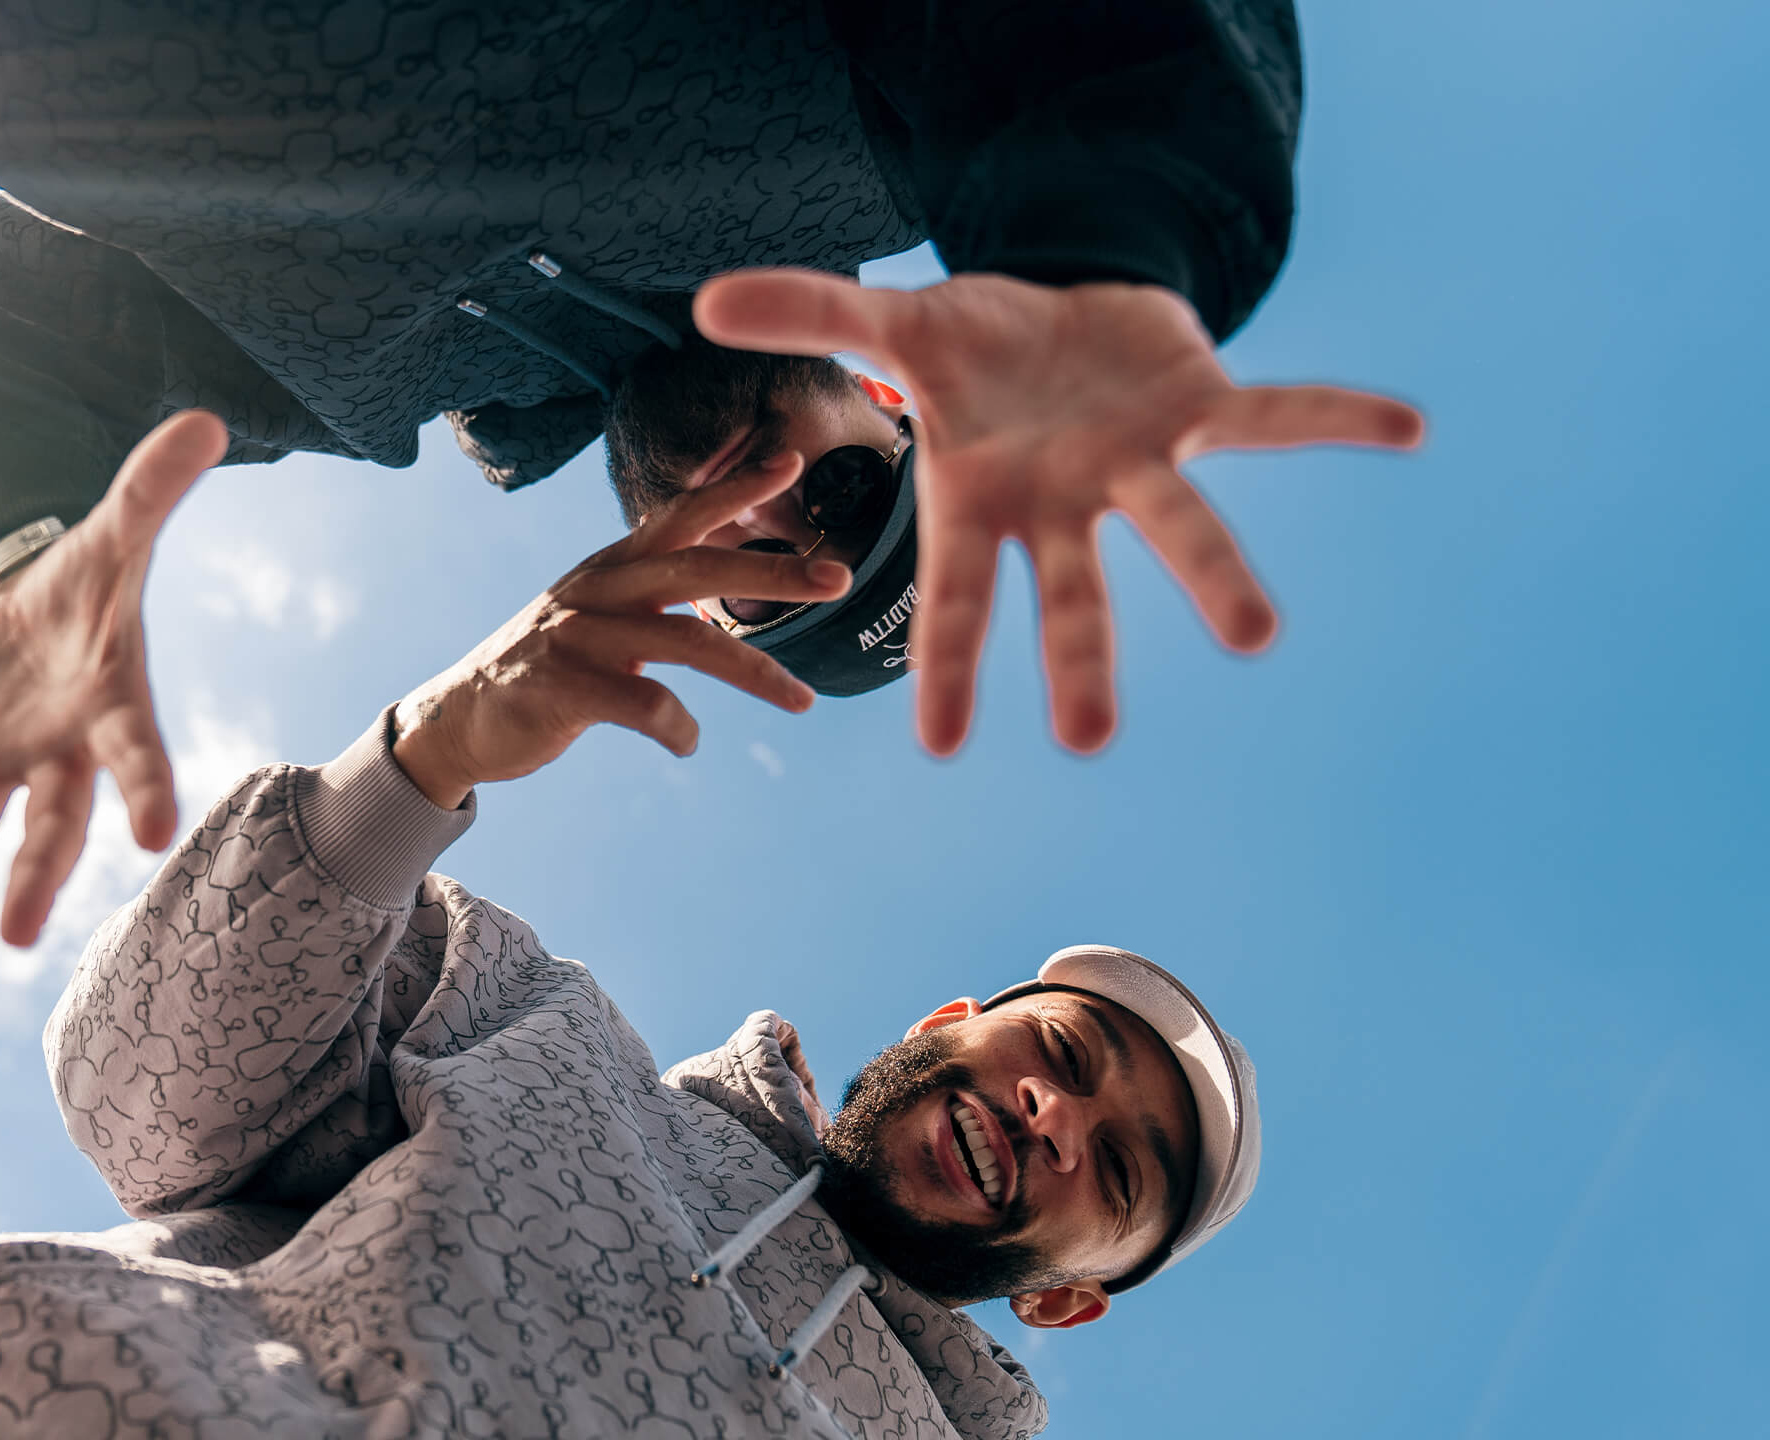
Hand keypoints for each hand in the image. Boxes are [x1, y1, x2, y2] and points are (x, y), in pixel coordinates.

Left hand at [0, 410, 227, 956]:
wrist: (54, 607)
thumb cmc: (99, 581)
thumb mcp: (122, 529)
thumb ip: (155, 487)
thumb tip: (206, 420)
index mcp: (114, 705)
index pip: (136, 751)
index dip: (147, 786)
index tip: (153, 834)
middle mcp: (56, 753)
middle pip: (47, 822)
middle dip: (29, 876)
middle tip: (10, 935)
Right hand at [390, 455, 852, 808]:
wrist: (460, 717)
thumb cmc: (548, 666)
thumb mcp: (597, 612)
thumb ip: (649, 591)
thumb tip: (719, 579)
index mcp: (612, 567)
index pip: (680, 516)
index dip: (734, 487)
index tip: (791, 461)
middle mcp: (597, 590)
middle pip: (697, 570)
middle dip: (773, 573)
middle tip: (838, 579)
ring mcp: (577, 637)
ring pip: (685, 643)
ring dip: (755, 671)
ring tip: (803, 700)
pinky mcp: (561, 688)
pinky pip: (643, 705)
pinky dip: (680, 728)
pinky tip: (688, 742)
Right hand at [693, 269, 1425, 754]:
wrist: (1056, 311)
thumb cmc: (967, 345)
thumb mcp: (890, 320)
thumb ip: (809, 312)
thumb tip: (704, 299)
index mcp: (984, 501)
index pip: (959, 596)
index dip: (952, 666)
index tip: (943, 748)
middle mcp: (1064, 506)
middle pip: (1073, 594)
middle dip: (1081, 661)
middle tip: (1086, 739)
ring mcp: (1136, 466)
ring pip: (1179, 529)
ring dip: (1217, 579)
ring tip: (1254, 637)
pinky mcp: (1198, 409)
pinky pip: (1274, 415)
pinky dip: (1337, 417)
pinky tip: (1407, 428)